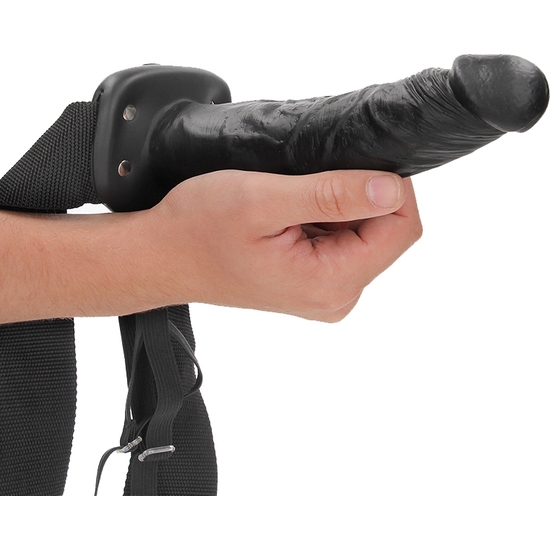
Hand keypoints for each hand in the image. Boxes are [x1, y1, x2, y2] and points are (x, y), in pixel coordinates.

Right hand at [150, 169, 421, 321]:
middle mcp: (336, 296)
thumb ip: (331, 195)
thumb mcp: (263, 201)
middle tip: (305, 184)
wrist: (164, 257)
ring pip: (365, 234)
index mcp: (330, 282)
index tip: (348, 165)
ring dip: (337, 206)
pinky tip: (289, 215)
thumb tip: (392, 188)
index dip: (389, 187)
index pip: (402, 229)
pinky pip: (342, 242)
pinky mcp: (315, 282)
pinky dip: (325, 217)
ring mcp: (326, 291)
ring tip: (290, 202)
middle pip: (386, 232)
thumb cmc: (199, 229)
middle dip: (357, 197)